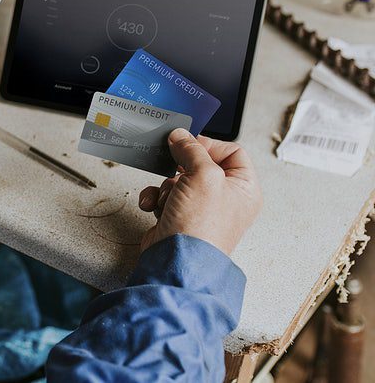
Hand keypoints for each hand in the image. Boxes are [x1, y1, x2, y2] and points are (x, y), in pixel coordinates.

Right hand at [137, 128, 261, 254]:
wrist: (176, 261)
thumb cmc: (201, 227)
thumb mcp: (203, 175)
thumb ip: (192, 149)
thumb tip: (181, 136)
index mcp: (244, 188)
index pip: (232, 152)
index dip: (210, 145)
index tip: (189, 144)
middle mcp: (225, 199)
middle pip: (201, 165)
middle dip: (181, 168)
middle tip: (174, 166)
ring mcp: (201, 209)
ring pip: (179, 179)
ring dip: (166, 185)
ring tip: (168, 198)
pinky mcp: (180, 218)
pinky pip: (164, 196)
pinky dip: (155, 198)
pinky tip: (153, 206)